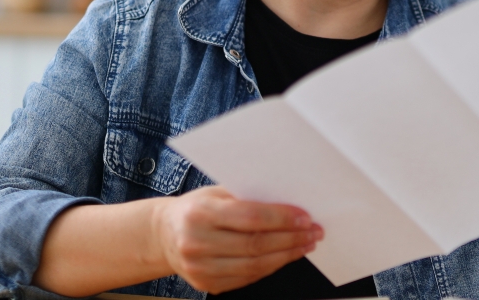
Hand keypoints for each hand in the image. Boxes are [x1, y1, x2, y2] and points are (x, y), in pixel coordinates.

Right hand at [152, 186, 321, 292]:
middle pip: (256, 244)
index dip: (282, 218)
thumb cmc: (196, 208)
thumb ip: (247, 197)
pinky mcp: (206, 284)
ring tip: (305, 244)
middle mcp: (197, 242)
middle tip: (313, 231)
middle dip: (291, 238)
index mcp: (200, 213)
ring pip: (255, 265)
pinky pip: (247, 278)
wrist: (165, 234)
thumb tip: (289, 202)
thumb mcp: (216, 193)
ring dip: (286, 255)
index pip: (250, 217)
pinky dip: (270, 267)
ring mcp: (200, 268)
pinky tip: (284, 256)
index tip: (305, 217)